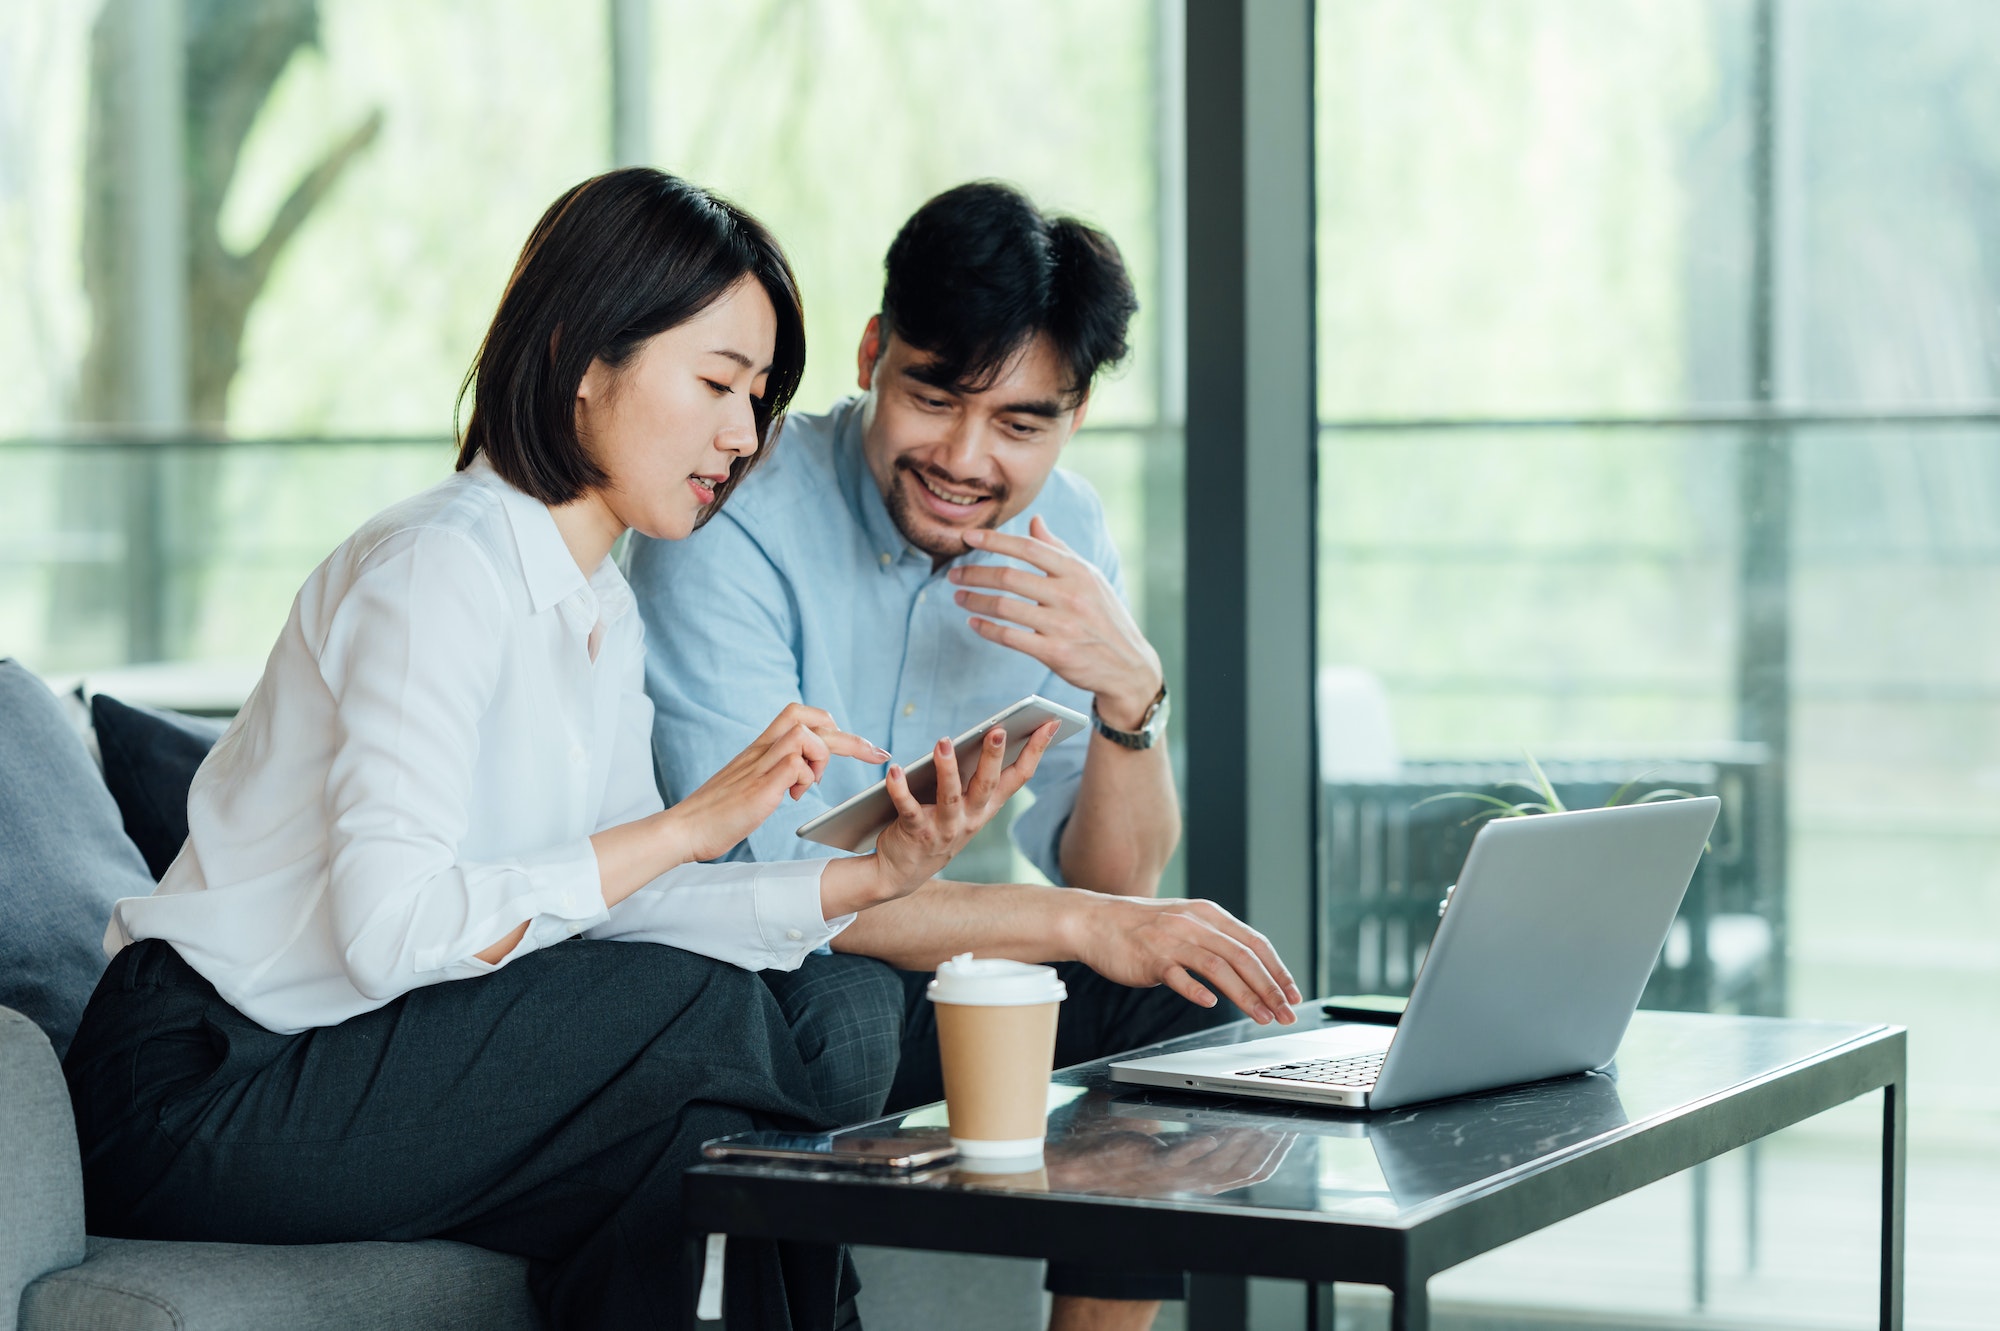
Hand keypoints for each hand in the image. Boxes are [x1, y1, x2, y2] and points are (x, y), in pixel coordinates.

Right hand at [659, 703, 889, 864]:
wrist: (684, 829)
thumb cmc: (716, 814)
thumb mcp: (751, 785)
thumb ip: (774, 774)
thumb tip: (797, 776)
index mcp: (760, 748)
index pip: (798, 714)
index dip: (829, 724)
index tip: (853, 745)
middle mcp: (762, 750)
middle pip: (812, 720)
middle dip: (852, 738)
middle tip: (879, 754)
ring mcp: (760, 766)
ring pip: (807, 735)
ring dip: (823, 758)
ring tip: (811, 786)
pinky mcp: (760, 786)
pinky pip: (796, 764)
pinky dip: (806, 778)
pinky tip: (794, 797)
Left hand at [870, 721, 1058, 899]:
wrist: (903, 873)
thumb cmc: (937, 828)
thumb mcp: (964, 807)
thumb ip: (975, 777)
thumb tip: (992, 734)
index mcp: (987, 808)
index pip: (1019, 776)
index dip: (1036, 750)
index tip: (1051, 722)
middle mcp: (970, 819)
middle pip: (988, 784)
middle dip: (994, 757)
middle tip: (999, 729)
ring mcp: (944, 828)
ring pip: (950, 796)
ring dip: (948, 769)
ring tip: (945, 742)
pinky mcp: (915, 833)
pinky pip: (907, 808)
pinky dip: (899, 789)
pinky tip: (894, 771)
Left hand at [952, 517, 1163, 729]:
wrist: (1128, 665)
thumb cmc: (1104, 617)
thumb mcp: (1090, 577)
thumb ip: (1059, 549)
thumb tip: (1035, 521)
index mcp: (1077, 571)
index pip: (1029, 547)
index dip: (994, 540)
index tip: (968, 537)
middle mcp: (1070, 595)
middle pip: (1010, 577)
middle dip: (975, 573)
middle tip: (954, 573)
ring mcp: (1062, 624)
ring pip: (1005, 606)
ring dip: (975, 600)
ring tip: (959, 597)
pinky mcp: (1055, 652)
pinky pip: (1010, 637)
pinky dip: (986, 628)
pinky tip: (974, 622)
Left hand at [1044, 1125, 1297, 1198]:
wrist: (1078, 1165)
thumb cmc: (1112, 1147)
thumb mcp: (1158, 1134)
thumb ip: (1185, 1126)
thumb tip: (1206, 1105)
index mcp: (1195, 1173)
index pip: (1246, 1169)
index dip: (1271, 1151)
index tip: (1288, 1130)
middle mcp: (1189, 1179)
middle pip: (1242, 1170)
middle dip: (1268, 1147)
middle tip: (1287, 1123)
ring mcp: (1172, 1176)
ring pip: (1219, 1167)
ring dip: (1242, 1144)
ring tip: (1262, 1123)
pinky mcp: (1151, 1168)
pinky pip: (1182, 1160)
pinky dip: (1200, 1148)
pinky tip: (1212, 1134)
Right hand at [1067, 895, 1303, 1023]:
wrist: (1096, 921)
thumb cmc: (1142, 926)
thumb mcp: (1185, 921)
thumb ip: (1215, 939)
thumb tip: (1250, 965)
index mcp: (1208, 914)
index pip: (1255, 942)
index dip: (1278, 970)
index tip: (1292, 994)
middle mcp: (1194, 924)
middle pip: (1243, 957)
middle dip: (1270, 988)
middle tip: (1285, 1013)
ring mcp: (1172, 940)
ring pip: (1219, 968)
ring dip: (1245, 996)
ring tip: (1261, 1017)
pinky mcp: (1151, 958)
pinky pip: (1179, 976)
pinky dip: (1197, 990)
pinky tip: (1211, 1004)